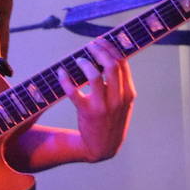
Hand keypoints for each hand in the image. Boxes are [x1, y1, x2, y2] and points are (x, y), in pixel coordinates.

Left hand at [58, 40, 135, 162]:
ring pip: (94, 76)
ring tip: (79, 59)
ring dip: (85, 63)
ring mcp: (103, 106)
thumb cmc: (112, 120)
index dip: (111, 48)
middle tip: (90, 45)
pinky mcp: (87, 112)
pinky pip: (74, 91)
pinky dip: (65, 79)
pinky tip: (61, 73)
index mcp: (129, 94)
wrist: (103, 147)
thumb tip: (107, 56)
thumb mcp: (123, 103)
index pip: (122, 63)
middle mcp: (118, 99)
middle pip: (111, 66)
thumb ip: (120, 83)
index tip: (101, 41)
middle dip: (99, 51)